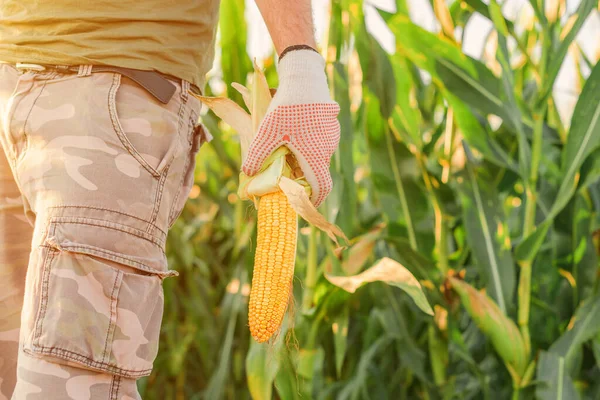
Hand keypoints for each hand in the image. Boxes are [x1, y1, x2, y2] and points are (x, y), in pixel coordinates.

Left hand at [241, 49, 340, 206]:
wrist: (304, 75)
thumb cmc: (286, 107)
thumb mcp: (266, 132)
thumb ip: (257, 155)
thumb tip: (248, 173)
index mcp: (316, 156)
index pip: (321, 189)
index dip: (313, 200)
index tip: (302, 204)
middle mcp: (328, 148)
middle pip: (317, 171)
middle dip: (301, 176)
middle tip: (283, 174)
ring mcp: (331, 135)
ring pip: (318, 154)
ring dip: (304, 158)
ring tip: (285, 149)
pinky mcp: (330, 123)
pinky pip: (320, 140)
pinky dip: (308, 143)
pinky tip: (294, 130)